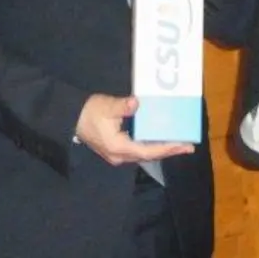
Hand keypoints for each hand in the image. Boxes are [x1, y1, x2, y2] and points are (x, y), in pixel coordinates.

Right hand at [75, 94, 194, 165]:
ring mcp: (117, 155)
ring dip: (161, 150)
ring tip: (178, 145)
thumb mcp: (106, 106)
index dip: (167, 149)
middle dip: (168, 151)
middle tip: (187, 147)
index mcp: (119, 147)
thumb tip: (136, 102)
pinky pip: (138, 151)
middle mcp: (120, 156)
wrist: (71, 118)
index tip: (183, 146)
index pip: (148, 151)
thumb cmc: (89, 112)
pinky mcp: (116, 150)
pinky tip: (160, 141)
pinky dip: (151, 147)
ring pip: (144, 155)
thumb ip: (122, 106)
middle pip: (149, 156)